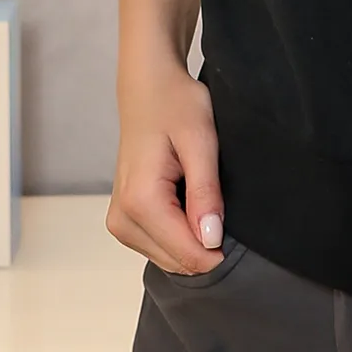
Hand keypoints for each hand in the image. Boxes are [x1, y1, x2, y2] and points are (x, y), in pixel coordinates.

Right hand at [107, 53, 223, 273]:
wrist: (148, 89)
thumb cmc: (174, 105)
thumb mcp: (201, 142)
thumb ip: (206, 193)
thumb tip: (211, 239)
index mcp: (140, 202)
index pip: (188, 255)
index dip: (219, 247)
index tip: (231, 218)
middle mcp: (122, 219)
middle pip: (179, 262)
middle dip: (206, 242)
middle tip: (216, 198)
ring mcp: (120, 223)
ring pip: (171, 259)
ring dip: (193, 238)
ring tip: (199, 193)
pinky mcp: (124, 221)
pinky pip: (161, 247)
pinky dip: (181, 233)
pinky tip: (187, 201)